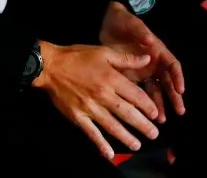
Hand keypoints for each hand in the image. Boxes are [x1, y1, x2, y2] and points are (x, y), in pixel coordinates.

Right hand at [34, 42, 159, 160]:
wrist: (51, 66)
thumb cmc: (78, 57)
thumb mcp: (104, 51)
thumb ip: (127, 58)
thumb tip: (147, 59)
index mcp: (111, 79)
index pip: (135, 96)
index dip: (147, 106)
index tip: (155, 114)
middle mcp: (103, 95)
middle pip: (127, 114)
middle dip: (143, 125)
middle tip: (153, 134)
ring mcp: (90, 108)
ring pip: (112, 126)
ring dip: (126, 137)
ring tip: (137, 145)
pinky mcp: (78, 117)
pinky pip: (92, 133)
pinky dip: (100, 144)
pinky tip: (109, 154)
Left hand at [99, 1, 184, 121]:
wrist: (106, 24)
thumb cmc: (122, 22)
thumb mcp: (131, 23)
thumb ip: (140, 31)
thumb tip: (151, 39)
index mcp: (157, 50)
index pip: (172, 65)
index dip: (178, 77)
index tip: (180, 89)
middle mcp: (153, 63)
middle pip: (167, 82)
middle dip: (174, 96)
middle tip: (180, 111)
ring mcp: (143, 72)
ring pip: (156, 90)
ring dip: (159, 104)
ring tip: (161, 119)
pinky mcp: (132, 78)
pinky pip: (141, 93)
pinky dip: (144, 104)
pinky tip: (145, 116)